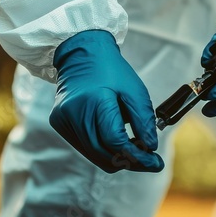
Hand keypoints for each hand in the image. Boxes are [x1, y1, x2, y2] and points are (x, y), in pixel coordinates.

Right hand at [49, 30, 163, 172]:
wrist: (81, 54)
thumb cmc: (111, 70)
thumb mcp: (135, 90)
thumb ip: (143, 120)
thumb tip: (150, 148)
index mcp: (95, 101)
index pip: (115, 142)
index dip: (137, 156)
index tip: (156, 162)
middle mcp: (74, 113)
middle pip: (104, 154)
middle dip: (130, 161)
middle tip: (149, 160)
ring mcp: (63, 120)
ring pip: (94, 155)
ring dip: (116, 158)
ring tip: (135, 149)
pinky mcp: (59, 123)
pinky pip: (84, 147)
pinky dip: (102, 149)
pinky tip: (115, 141)